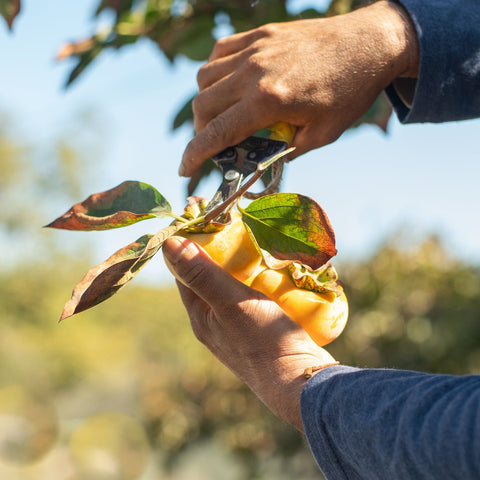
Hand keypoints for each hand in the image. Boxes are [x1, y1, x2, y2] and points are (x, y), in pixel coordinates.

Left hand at [163, 236, 336, 430]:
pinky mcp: (262, 326)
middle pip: (211, 276)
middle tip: (236, 224)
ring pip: (235, 284)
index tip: (204, 217)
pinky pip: (256, 293)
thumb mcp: (230, 303)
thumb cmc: (263, 342)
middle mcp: (215, 321)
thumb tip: (169, 242)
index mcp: (200, 316)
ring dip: (243, 263)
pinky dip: (261, 277)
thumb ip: (201, 275)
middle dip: (221, 250)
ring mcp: (239, 324)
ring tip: (257, 240)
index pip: (185, 272)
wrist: (300, 381)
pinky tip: (276, 267)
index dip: (190, 244)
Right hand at [180, 1, 417, 175]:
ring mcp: (255, 48)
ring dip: (205, 103)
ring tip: (223, 116)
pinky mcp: (259, 34)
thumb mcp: (321, 135)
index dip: (195, 155)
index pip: (217, 133)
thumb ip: (284, 151)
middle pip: (202, 106)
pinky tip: (229, 85)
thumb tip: (258, 164)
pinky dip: (215, 73)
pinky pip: (219, 53)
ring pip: (204, 78)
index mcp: (269, 100)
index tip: (184, 168)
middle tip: (214, 144)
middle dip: (200, 132)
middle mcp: (254, 72)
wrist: (368, 44)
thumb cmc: (349, 93)